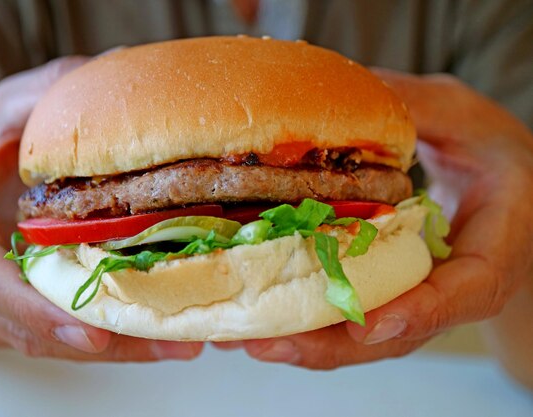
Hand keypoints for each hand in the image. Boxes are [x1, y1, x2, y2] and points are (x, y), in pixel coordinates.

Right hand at [0, 57, 202, 360]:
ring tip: (174, 343)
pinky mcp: (1, 313)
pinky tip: (148, 335)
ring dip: (108, 348)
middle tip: (165, 343)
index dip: (32, 306)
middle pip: (19, 323)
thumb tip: (117, 70)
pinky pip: (49, 337)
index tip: (89, 329)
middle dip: (93, 340)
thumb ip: (48, 96)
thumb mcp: (12, 105)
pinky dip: (99, 340)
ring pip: (39, 341)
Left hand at [240, 70, 532, 368]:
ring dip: (303, 344)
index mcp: (495, 249)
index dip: (417, 312)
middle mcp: (452, 290)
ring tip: (245, 340)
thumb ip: (422, 108)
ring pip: (363, 339)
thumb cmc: (491, 152)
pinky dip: (303, 322)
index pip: (466, 292)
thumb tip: (357, 85)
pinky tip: (257, 317)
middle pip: (395, 335)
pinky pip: (347, 318)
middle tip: (267, 342)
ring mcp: (415, 299)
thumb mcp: (467, 118)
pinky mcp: (387, 294)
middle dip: (329, 345)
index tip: (364, 322)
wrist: (505, 188)